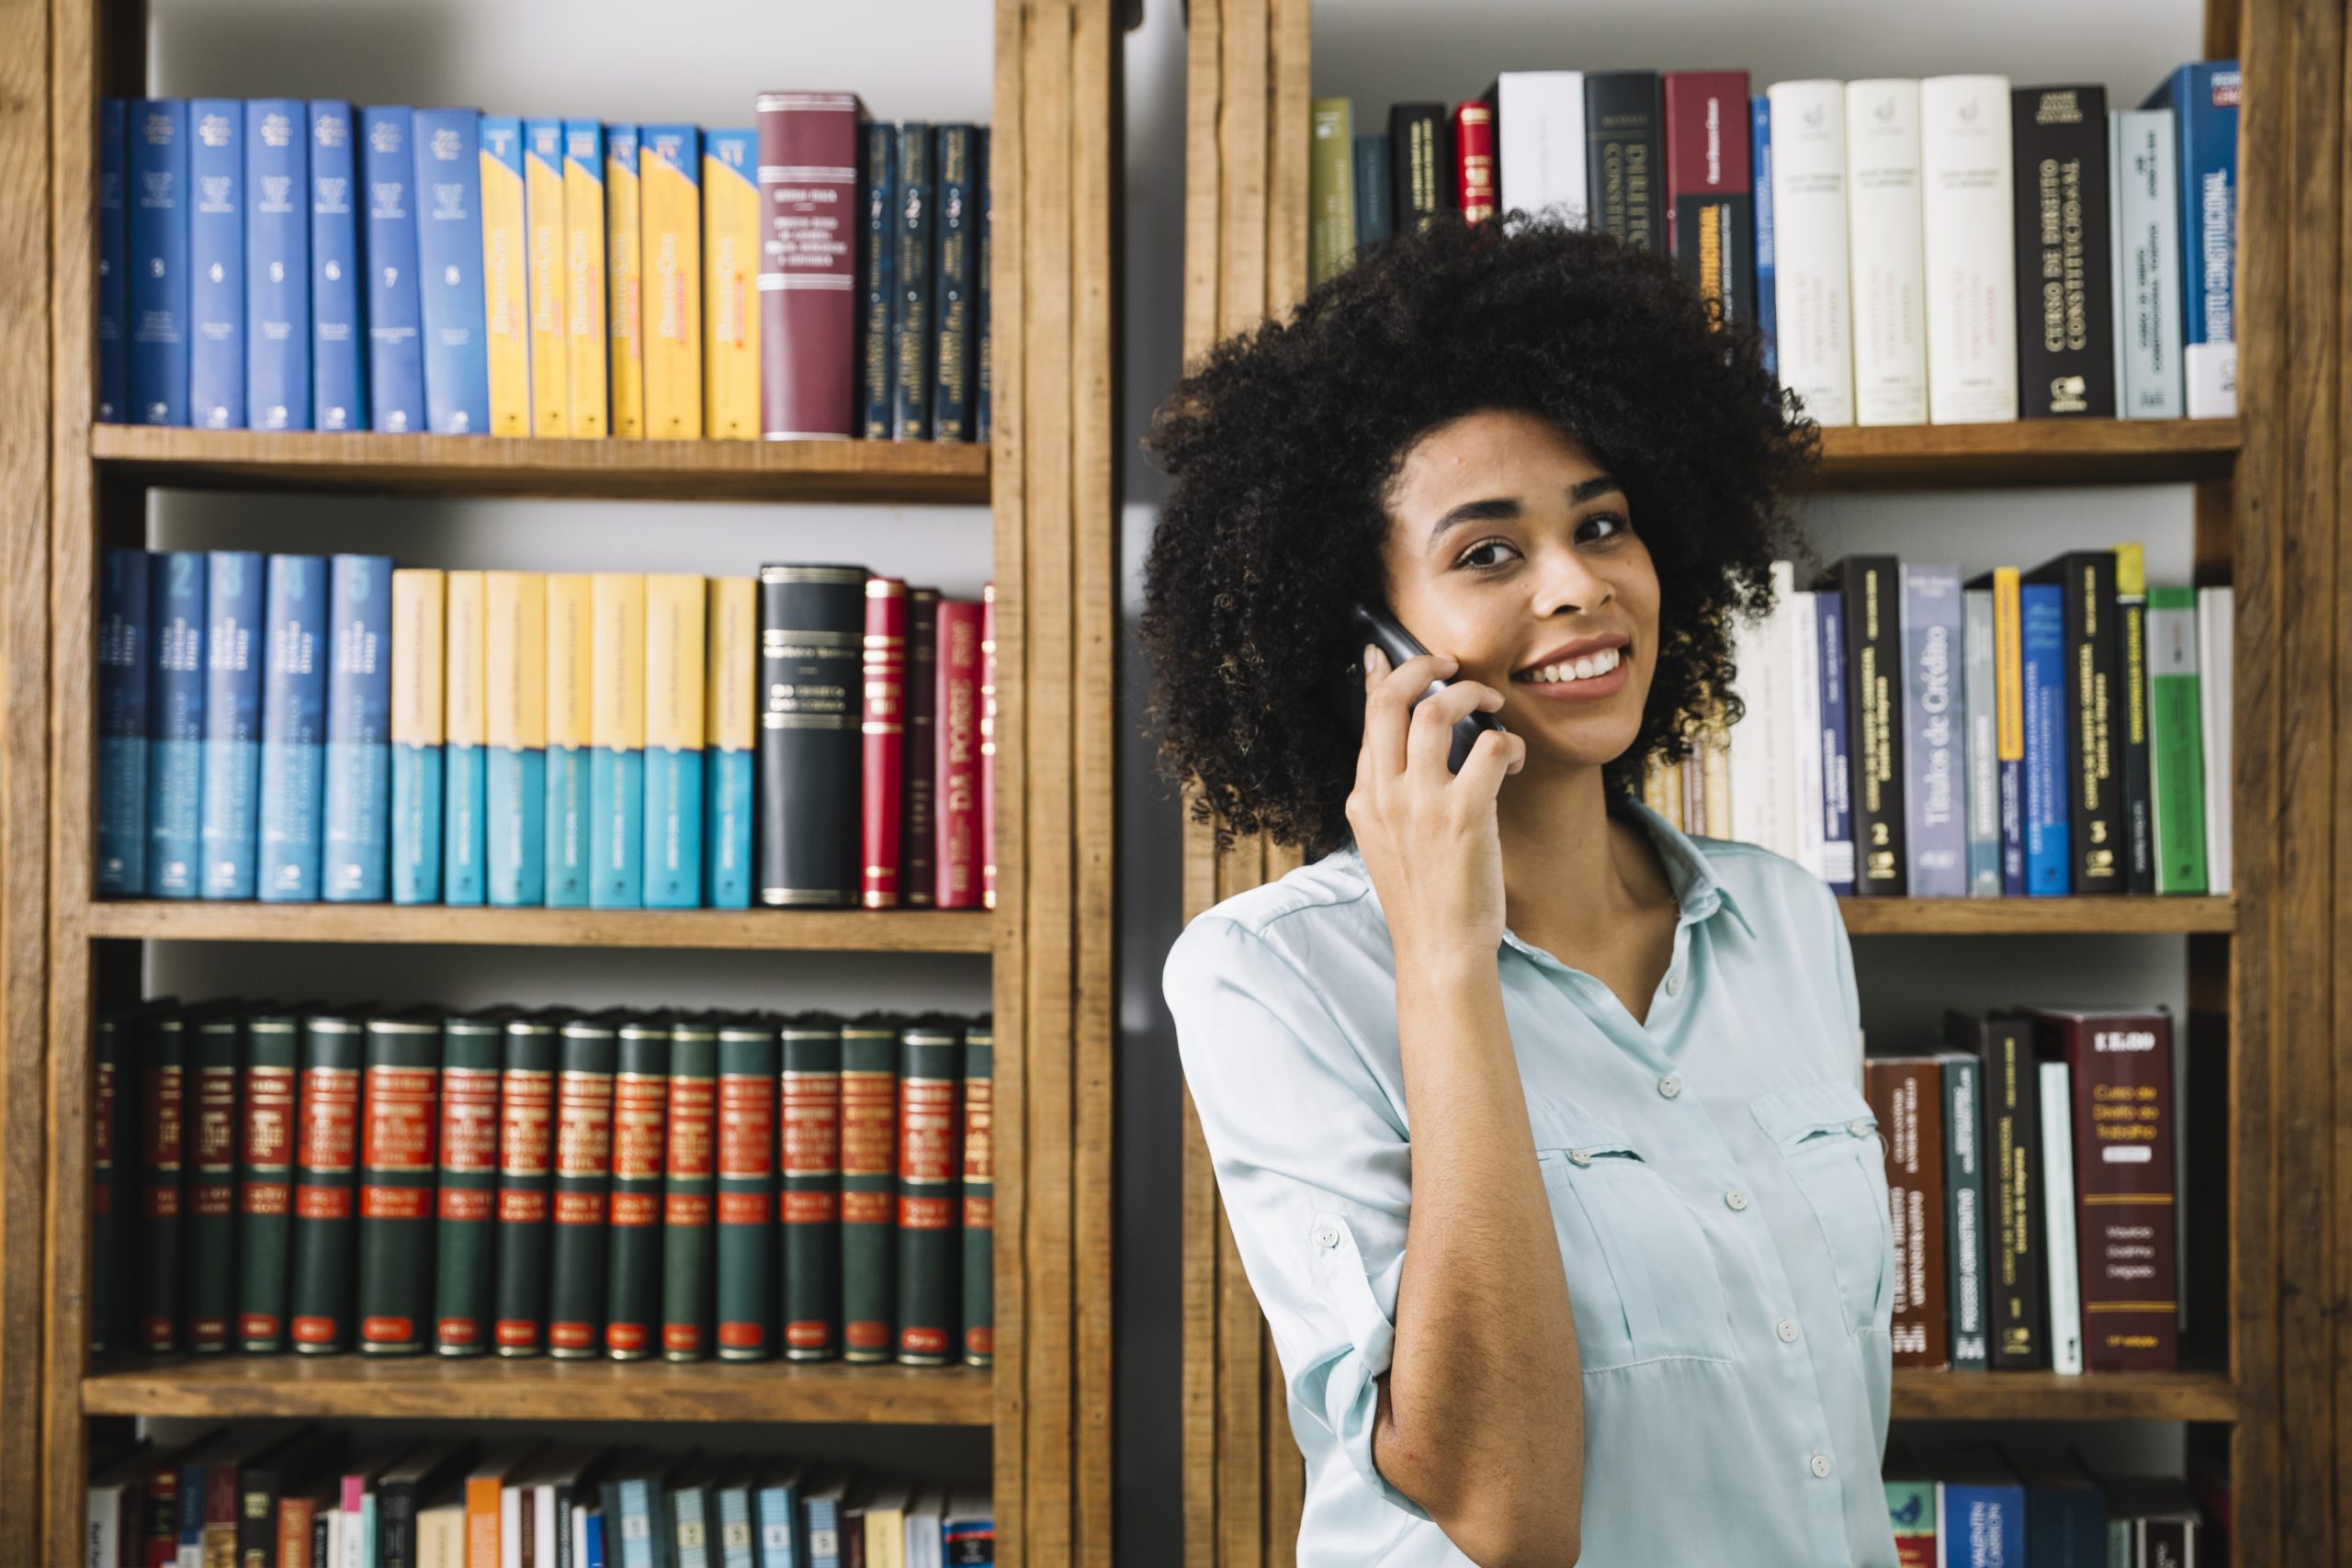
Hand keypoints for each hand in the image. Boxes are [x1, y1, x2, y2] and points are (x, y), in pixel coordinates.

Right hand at [1345, 644, 1527, 964]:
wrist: (1440, 950)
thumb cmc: (1424, 900)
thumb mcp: (1386, 842)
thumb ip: (1390, 795)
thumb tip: (1405, 750)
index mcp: (1363, 799)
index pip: (1367, 717)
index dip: (1381, 676)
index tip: (1388, 655)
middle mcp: (1383, 794)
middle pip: (1392, 699)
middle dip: (1422, 665)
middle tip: (1451, 664)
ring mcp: (1420, 804)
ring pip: (1435, 709)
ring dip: (1470, 694)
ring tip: (1491, 703)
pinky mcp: (1463, 817)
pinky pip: (1488, 747)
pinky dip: (1507, 743)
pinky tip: (1512, 759)